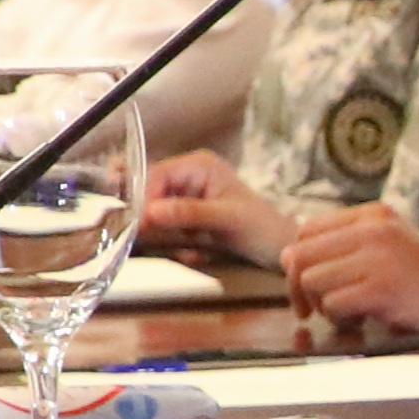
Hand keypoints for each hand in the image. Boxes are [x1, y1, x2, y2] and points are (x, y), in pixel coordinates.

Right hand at [137, 151, 286, 260]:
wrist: (280, 249)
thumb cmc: (261, 228)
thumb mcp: (226, 219)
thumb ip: (189, 213)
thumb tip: (151, 212)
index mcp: (198, 165)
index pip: (156, 175)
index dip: (142, 199)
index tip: (138, 225)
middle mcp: (188, 176)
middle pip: (150, 194)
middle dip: (154, 221)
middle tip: (161, 242)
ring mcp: (186, 197)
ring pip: (155, 216)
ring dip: (167, 236)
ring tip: (192, 248)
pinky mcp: (187, 218)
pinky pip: (167, 231)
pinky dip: (177, 245)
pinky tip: (197, 253)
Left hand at [280, 200, 418, 338]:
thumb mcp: (387, 245)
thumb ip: (344, 244)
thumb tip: (287, 257)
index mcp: (373, 214)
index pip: (308, 230)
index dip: (298, 260)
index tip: (306, 283)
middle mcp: (373, 230)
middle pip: (301, 255)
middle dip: (298, 287)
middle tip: (308, 308)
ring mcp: (377, 258)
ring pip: (312, 281)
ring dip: (322, 305)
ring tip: (346, 313)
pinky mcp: (381, 288)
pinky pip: (333, 304)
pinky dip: (340, 319)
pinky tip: (361, 320)